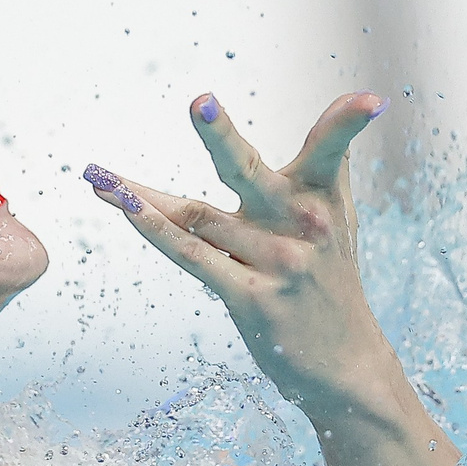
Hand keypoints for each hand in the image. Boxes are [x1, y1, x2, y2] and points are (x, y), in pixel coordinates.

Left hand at [85, 92, 458, 465]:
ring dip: (139, 196)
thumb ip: (326, 164)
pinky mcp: (249, 298)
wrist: (344, 365)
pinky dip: (155, 231)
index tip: (369, 100)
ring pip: (195, 215)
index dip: (346, 123)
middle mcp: (302, 226)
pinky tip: (125, 210)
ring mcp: (276, 263)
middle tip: (200, 101)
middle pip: (250, 171)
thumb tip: (335, 105)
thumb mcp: (339, 218)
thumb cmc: (329, 279)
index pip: (331, 152)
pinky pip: (192, 256)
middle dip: (221, 135)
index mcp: (323, 199)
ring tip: (98, 177)